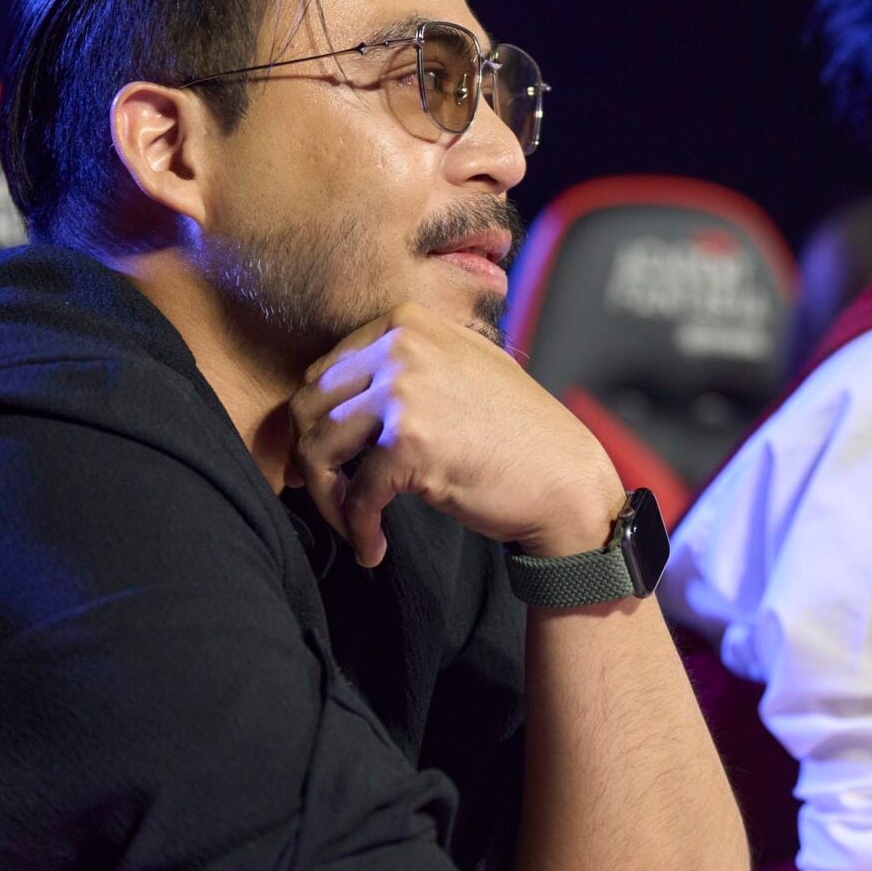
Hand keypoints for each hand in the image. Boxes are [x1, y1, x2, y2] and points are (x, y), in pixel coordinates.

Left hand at [289, 303, 623, 567]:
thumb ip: (399, 361)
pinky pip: (353, 495)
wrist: (562, 478)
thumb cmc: (514, 432)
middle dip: (312, 462)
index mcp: (404, 322)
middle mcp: (399, 347)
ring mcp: (402, 393)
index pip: (322, 373)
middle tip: (331, 497)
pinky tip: (373, 548)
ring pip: (318, 451)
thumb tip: (324, 393)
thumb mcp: (459, 364)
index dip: (315, 425)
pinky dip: (357, 529)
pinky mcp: (406, 444)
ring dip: (327, 501)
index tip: (328, 463)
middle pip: (309, 409)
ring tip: (355, 526)